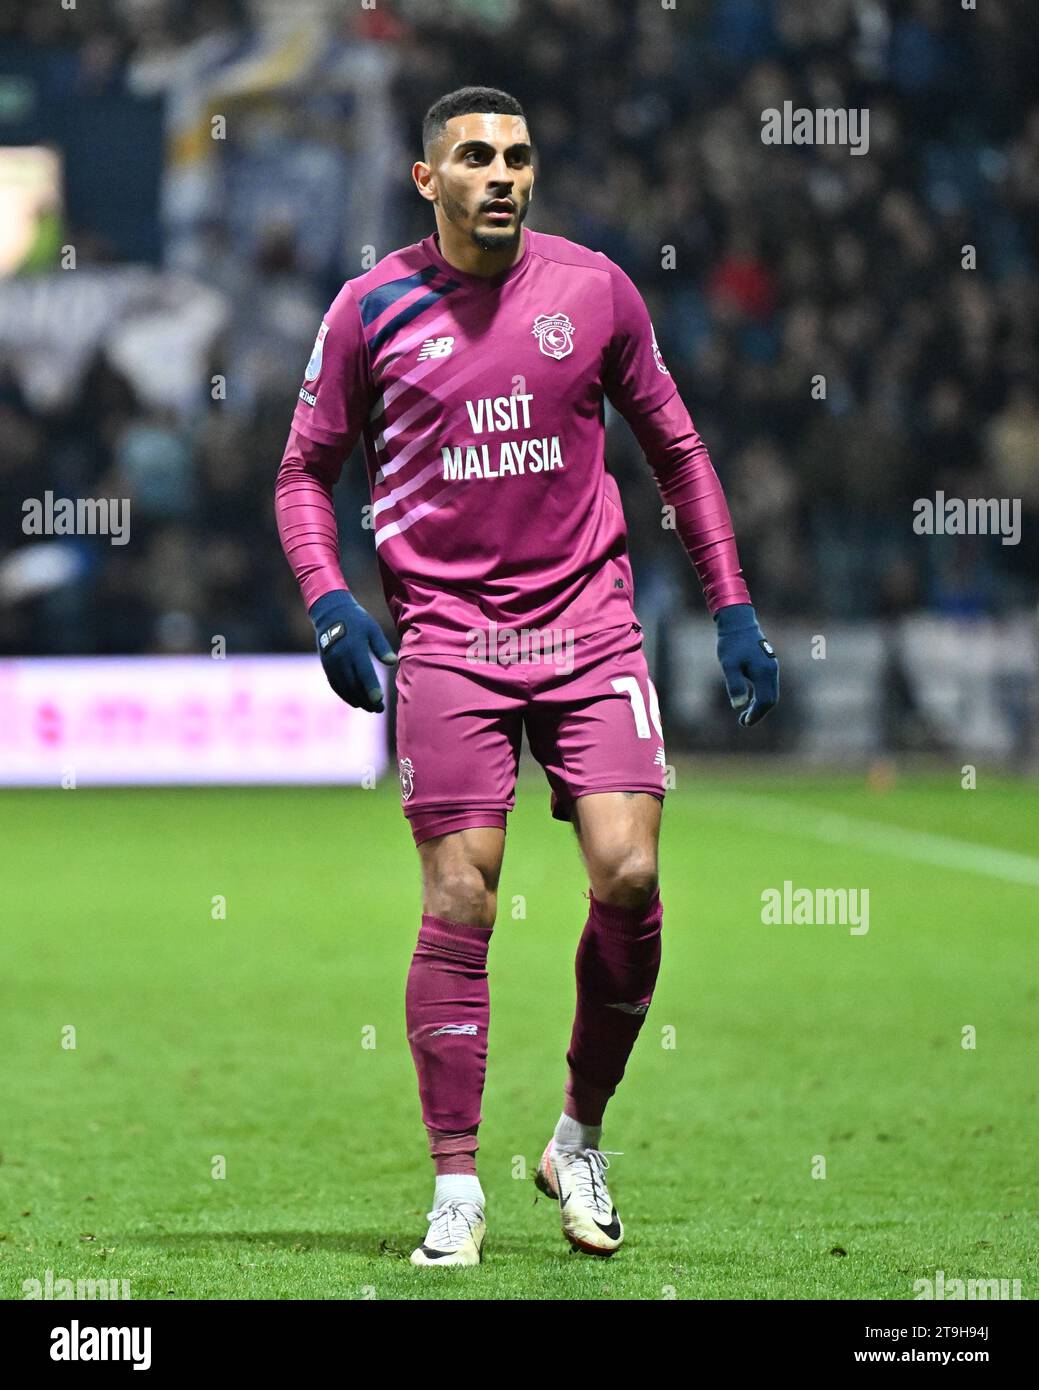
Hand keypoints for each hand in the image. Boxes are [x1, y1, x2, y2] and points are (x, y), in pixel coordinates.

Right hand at [309, 589, 396, 712]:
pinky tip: (355, 702)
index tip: (379, 700)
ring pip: (344, 688)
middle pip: (354, 684)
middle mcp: (341, 658)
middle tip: (379, 709)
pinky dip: (345, 695)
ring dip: (357, 700)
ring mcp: (332, 664)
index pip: (363, 672)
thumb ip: (381, 647)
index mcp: (354, 648)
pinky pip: (335, 685)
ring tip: (370, 709)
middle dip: (366, 699)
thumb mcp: (372, 629)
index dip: (371, 688)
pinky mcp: (326, 666)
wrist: (330, 613)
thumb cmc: (357, 620)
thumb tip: (392, 662)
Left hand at [714, 603, 778, 727]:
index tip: (743, 722)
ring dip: (760, 704)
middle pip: (771, 699)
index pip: (765, 701)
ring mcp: (771, 666)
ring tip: (745, 713)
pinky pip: (768, 685)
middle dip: (759, 712)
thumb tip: (739, 706)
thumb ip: (735, 685)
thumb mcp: (729, 665)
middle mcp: (772, 670)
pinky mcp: (768, 663)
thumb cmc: (732, 643)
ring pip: (771, 692)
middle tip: (743, 721)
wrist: (738, 622)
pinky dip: (761, 695)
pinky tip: (750, 698)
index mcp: (764, 672)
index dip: (756, 714)